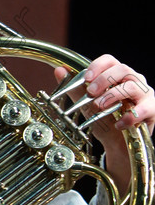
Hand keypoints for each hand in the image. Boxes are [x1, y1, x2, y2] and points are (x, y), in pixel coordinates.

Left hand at [54, 54, 154, 192]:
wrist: (117, 144)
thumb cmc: (104, 119)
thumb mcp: (86, 104)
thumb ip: (75, 88)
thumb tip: (59, 70)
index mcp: (117, 75)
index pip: (110, 60)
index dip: (98, 66)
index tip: (86, 78)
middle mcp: (133, 80)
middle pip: (122, 69)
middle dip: (103, 80)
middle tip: (90, 93)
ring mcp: (144, 94)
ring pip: (132, 86)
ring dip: (113, 96)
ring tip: (100, 107)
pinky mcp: (152, 109)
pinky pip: (143, 109)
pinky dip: (129, 116)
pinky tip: (118, 124)